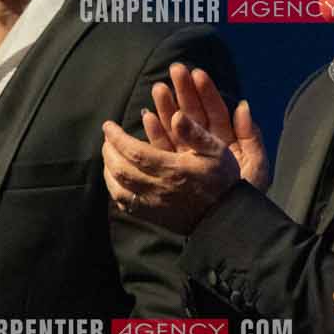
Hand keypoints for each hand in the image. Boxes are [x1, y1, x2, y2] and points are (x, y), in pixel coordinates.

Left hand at [99, 66, 262, 233]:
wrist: (226, 218)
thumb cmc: (223, 180)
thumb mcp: (217, 150)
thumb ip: (195, 132)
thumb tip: (176, 115)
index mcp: (172, 169)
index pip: (134, 152)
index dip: (117, 138)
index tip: (108, 125)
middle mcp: (158, 189)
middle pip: (121, 170)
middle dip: (109, 151)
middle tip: (107, 137)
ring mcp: (153, 206)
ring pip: (118, 189)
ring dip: (108, 170)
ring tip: (109, 155)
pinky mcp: (153, 217)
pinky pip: (125, 205)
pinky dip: (115, 189)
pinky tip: (116, 179)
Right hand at [153, 64, 269, 190]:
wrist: (231, 223)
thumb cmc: (247, 194)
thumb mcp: (256, 166)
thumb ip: (251, 137)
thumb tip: (243, 106)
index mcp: (226, 141)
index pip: (215, 111)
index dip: (207, 92)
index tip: (197, 73)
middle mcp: (206, 145)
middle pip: (193, 113)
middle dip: (183, 91)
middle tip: (174, 69)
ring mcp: (188, 155)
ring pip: (176, 127)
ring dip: (167, 107)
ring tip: (158, 88)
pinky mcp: (174, 168)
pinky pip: (163, 148)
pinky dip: (155, 133)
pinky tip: (147, 117)